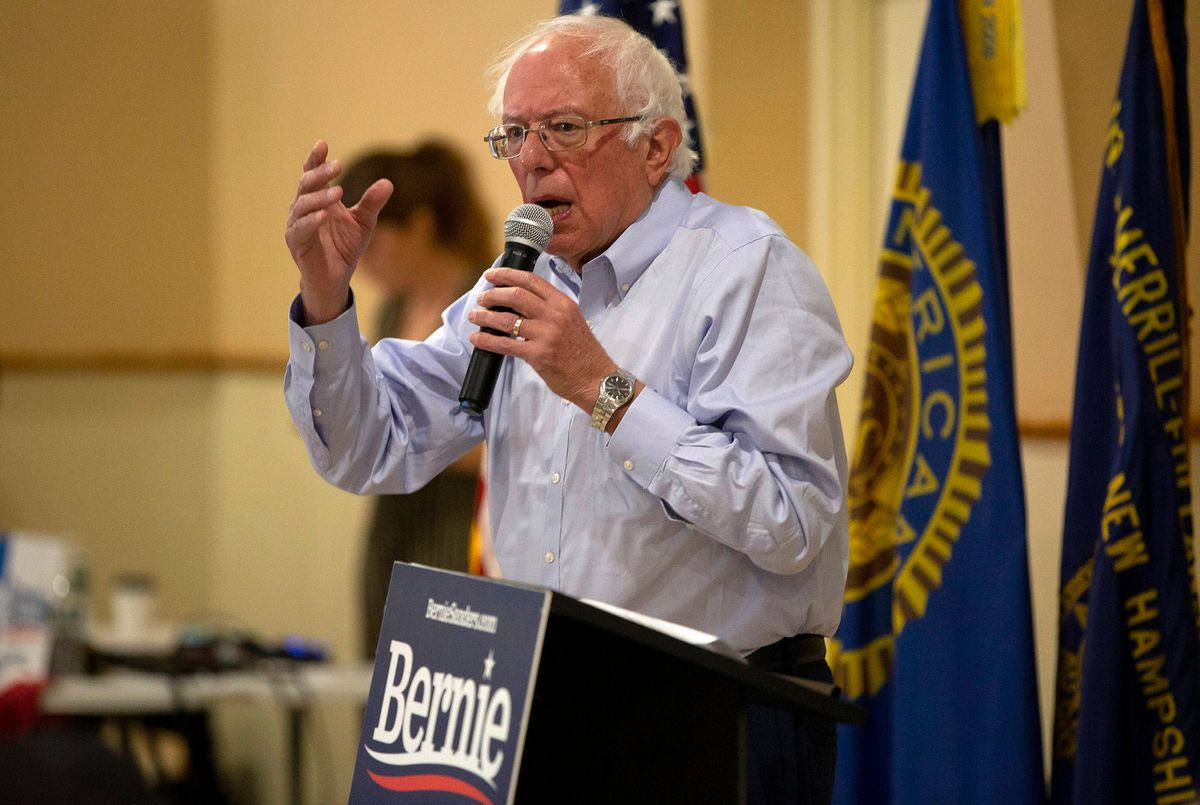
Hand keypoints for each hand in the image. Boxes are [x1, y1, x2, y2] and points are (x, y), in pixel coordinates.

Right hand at [284, 141, 392, 324]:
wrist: (336, 278)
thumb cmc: (346, 247)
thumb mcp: (364, 223)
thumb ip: (372, 203)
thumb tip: (388, 182)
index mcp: (318, 199)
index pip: (313, 174)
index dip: (315, 159)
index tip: (323, 144)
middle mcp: (303, 208)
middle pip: (306, 184)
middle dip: (320, 173)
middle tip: (337, 165)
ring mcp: (297, 224)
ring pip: (302, 204)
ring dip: (319, 196)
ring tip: (338, 191)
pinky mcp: (296, 243)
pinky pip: (301, 229)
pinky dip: (311, 221)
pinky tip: (324, 215)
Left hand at [467, 268, 614, 409]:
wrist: (596, 378)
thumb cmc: (582, 352)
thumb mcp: (571, 321)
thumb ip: (548, 309)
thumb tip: (516, 302)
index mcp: (563, 303)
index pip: (531, 280)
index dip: (507, 275)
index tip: (491, 275)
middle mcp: (555, 315)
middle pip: (516, 295)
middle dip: (493, 294)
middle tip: (482, 299)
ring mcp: (546, 334)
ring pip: (506, 319)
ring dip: (485, 316)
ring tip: (475, 316)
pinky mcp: (538, 355)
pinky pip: (505, 344)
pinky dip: (487, 340)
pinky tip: (477, 338)